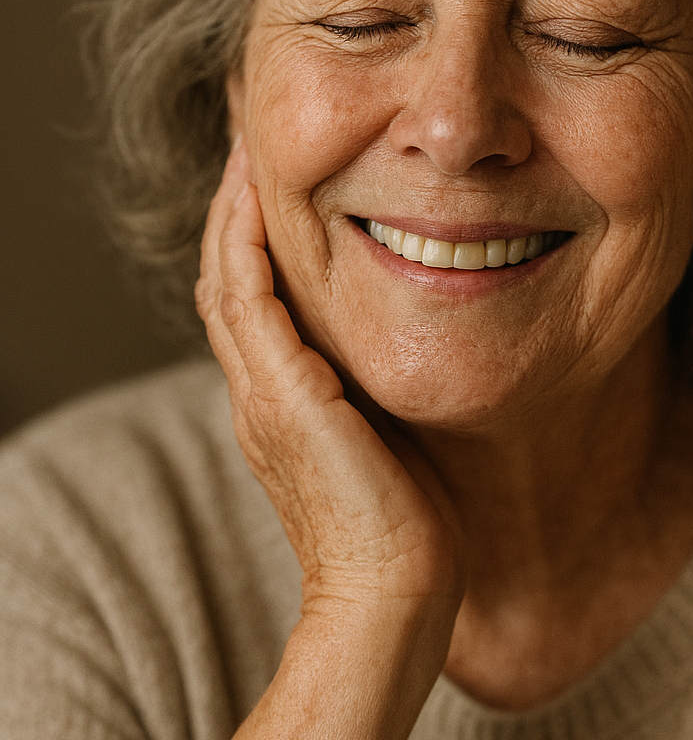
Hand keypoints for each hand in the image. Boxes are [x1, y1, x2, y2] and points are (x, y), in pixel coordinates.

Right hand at [195, 139, 463, 618]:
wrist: (394, 600)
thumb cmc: (409, 534)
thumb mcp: (390, 443)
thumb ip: (382, 394)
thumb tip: (417, 351)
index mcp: (280, 403)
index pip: (252, 300)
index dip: (256, 237)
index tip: (279, 178)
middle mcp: (258, 394)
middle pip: (227, 276)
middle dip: (238, 206)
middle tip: (252, 139)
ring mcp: (263, 396)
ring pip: (227, 277)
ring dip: (236, 209)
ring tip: (250, 146)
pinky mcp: (285, 398)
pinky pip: (248, 300)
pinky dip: (248, 244)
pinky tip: (263, 195)